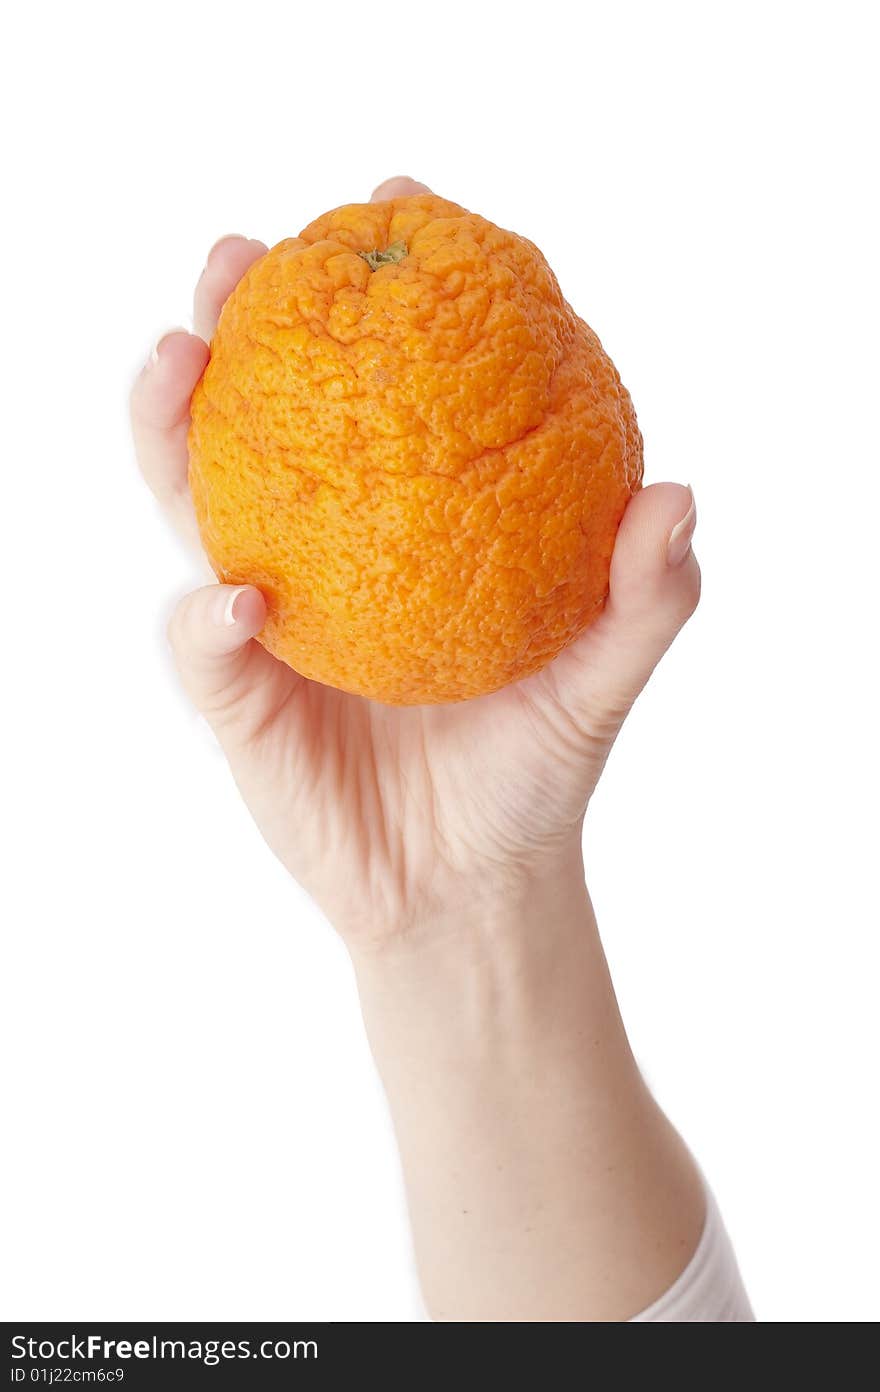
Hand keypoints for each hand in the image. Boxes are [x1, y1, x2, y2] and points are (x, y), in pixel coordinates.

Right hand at [130, 177, 699, 946]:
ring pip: (199, 504)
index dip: (384, 293)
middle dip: (236, 328)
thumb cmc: (533, 773)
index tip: (396, 202)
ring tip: (173, 360)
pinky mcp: (236, 697)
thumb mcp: (600, 685)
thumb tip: (677, 494)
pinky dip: (206, 621)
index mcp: (407, 527)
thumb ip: (645, 600)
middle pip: (264, 419)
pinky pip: (204, 650)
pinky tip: (233, 598)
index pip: (387, 390)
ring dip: (171, 430)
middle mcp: (328, 550)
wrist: (469, 887)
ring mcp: (268, 615)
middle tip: (235, 256)